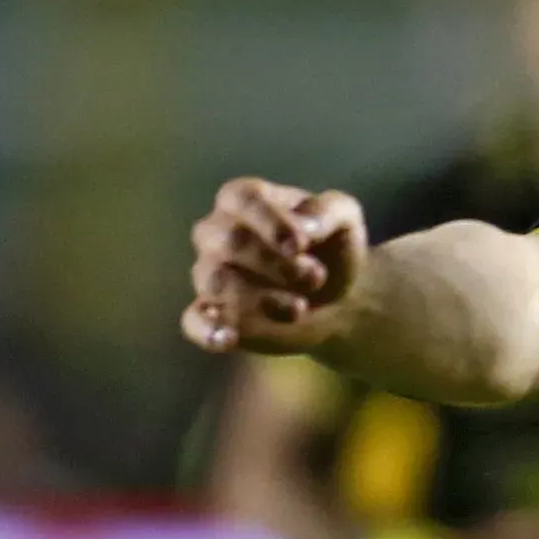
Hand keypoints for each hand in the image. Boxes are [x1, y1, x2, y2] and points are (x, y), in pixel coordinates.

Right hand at [180, 179, 368, 356]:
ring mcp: (210, 274)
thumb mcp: (345, 219)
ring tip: (299, 310)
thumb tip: (306, 224)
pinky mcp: (213, 315)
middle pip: (229, 241)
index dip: (270, 222)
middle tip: (315, 277)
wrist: (338, 299)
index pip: (242, 199)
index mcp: (244, 199)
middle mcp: (217, 233)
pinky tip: (229, 339)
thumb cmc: (331, 249)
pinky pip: (194, 321)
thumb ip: (328, 211)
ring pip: (216, 282)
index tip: (301, 245)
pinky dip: (207, 331)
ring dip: (260, 298)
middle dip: (275, 262)